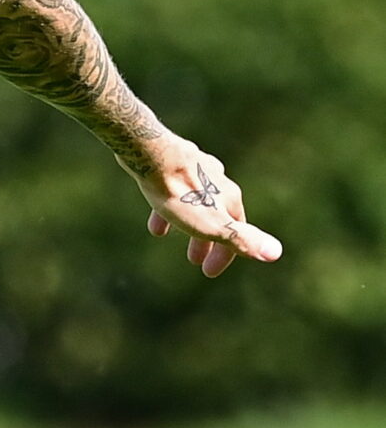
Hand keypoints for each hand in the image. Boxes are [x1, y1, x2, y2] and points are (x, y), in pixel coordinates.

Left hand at [138, 137, 280, 278]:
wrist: (153, 154)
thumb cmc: (181, 193)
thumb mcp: (213, 224)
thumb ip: (242, 239)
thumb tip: (276, 254)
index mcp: (229, 198)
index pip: (236, 233)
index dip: (225, 256)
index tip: (209, 273)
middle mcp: (217, 183)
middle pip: (216, 217)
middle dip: (205, 241)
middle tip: (193, 261)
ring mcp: (196, 171)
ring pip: (194, 203)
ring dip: (184, 223)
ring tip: (169, 236)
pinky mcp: (173, 163)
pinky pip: (171, 190)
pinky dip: (165, 206)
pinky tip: (155, 216)